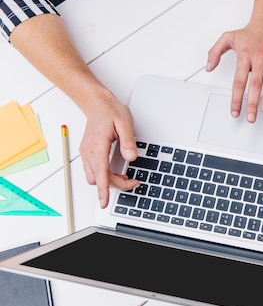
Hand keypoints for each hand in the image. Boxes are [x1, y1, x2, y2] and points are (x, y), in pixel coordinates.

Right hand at [79, 93, 138, 207]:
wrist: (96, 103)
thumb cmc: (109, 111)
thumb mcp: (125, 123)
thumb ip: (128, 141)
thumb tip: (131, 157)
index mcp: (97, 145)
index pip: (100, 172)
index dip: (103, 189)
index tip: (104, 202)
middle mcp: (89, 151)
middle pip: (98, 179)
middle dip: (114, 185)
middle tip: (133, 182)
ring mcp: (86, 153)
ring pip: (94, 177)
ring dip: (108, 181)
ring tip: (126, 177)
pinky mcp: (88, 153)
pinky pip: (93, 171)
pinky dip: (104, 176)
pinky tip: (116, 173)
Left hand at [206, 18, 262, 122]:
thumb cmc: (249, 32)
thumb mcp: (227, 38)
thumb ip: (214, 52)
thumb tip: (208, 67)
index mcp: (245, 56)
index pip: (239, 82)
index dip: (236, 98)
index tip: (235, 110)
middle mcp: (259, 59)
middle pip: (254, 85)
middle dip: (252, 103)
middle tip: (250, 117)